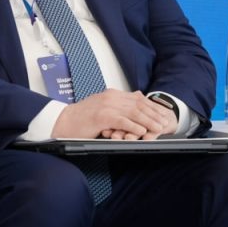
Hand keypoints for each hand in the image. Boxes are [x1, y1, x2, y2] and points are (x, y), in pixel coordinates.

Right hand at [51, 90, 173, 139]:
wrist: (62, 121)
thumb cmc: (81, 118)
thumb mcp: (101, 108)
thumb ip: (116, 107)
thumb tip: (132, 108)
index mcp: (111, 94)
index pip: (137, 98)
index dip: (152, 106)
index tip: (162, 114)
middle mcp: (111, 97)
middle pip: (138, 104)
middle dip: (154, 113)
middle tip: (165, 122)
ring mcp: (106, 106)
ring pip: (133, 112)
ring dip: (148, 121)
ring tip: (158, 128)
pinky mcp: (101, 116)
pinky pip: (122, 121)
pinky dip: (133, 126)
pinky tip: (142, 132)